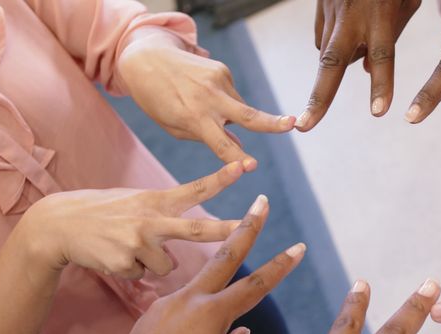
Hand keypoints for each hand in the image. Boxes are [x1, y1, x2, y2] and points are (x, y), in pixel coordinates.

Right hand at [21, 163, 244, 279]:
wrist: (59, 225)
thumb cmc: (102, 213)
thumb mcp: (134, 202)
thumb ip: (162, 217)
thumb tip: (182, 249)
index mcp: (155, 201)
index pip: (194, 189)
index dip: (221, 178)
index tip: (245, 166)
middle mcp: (150, 220)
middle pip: (196, 230)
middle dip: (225, 229)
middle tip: (247, 226)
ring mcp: (137, 243)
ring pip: (167, 266)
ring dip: (151, 262)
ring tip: (124, 246)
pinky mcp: (124, 263)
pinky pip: (141, 275)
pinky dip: (129, 270)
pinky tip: (110, 255)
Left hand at [93, 193, 305, 333]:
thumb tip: (239, 329)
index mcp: (212, 315)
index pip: (256, 285)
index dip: (281, 266)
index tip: (299, 246)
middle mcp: (190, 300)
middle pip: (225, 256)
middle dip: (247, 227)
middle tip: (262, 201)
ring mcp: (167, 303)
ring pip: (200, 289)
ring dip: (213, 297)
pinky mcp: (150, 313)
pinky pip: (180, 312)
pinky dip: (189, 327)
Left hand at [118, 37, 294, 163]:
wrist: (146, 58)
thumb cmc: (158, 100)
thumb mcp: (174, 126)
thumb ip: (206, 137)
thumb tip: (237, 143)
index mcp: (194, 117)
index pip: (221, 144)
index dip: (237, 157)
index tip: (252, 166)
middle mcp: (209, 98)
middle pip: (248, 116)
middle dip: (273, 123)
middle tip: (294, 125)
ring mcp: (218, 81)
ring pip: (239, 109)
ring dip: (231, 116)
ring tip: (201, 108)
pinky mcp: (222, 70)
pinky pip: (232, 95)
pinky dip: (224, 102)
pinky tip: (203, 95)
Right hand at [296, 0, 421, 130]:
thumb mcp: (405, 1)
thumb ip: (389, 35)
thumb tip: (364, 70)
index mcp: (380, 14)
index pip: (382, 55)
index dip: (381, 84)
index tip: (379, 112)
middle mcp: (351, 17)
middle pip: (332, 64)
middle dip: (318, 98)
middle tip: (303, 126)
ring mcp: (331, 12)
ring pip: (329, 53)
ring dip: (336, 66)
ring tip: (341, 65)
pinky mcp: (319, 8)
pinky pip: (325, 38)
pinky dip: (335, 44)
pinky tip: (345, 36)